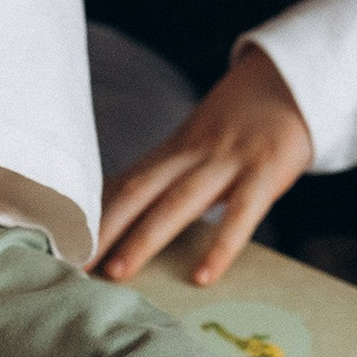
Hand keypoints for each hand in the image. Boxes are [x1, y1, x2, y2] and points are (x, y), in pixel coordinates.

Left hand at [95, 46, 313, 285]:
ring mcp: (227, 162)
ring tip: (117, 273)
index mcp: (173, 150)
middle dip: (103, 231)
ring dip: (144, 238)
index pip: (124, 184)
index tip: (62, 247)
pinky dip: (221, 246)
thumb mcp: (196, 140)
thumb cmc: (241, 122)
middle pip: (138, 193)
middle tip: (75, 267)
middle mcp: (192, 154)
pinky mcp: (265, 171)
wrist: (294, 80)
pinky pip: (241, 214)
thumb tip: (114, 204)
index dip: (91, 216)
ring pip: (178, 203)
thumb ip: (163, 173)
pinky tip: (203, 276)